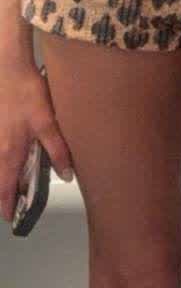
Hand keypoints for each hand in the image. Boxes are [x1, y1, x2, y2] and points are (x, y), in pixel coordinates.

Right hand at [0, 55, 73, 222]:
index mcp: (9, 152)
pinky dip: (2, 163)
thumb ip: (58, 149)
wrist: (8, 69)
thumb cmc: (28, 95)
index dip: (7, 204)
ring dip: (2, 178)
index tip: (9, 218)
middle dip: (3, 195)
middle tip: (12, 205)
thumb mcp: (47, 123)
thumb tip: (66, 176)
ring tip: (12, 184)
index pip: (5, 187)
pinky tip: (10, 158)